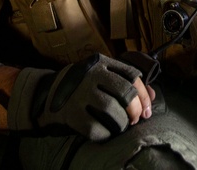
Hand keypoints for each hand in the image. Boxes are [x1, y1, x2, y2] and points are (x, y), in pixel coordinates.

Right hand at [7, 54, 155, 140]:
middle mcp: (91, 75)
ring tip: (121, 125)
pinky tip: (106, 133)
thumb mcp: (101, 75)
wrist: (43, 94)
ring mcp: (80, 94)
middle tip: (136, 119)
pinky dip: (106, 134)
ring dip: (122, 122)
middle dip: (136, 109)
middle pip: (126, 92)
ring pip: (113, 110)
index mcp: (101, 63)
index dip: (145, 93)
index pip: (133, 75)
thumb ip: (125, 81)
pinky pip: (96, 128)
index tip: (147, 109)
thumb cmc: (80, 86)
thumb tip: (152, 95)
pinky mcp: (70, 113)